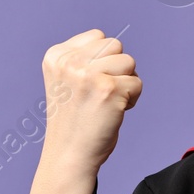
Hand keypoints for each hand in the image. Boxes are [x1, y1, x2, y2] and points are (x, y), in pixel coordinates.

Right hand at [38, 29, 141, 176]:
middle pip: (115, 45)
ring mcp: (88, 74)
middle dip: (116, 69)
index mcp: (56, 56)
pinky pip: (137, 83)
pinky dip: (133, 99)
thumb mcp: (67, 80)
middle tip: (100, 94)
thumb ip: (83, 59)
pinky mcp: (109, 89)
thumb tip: (113, 45)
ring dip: (126, 83)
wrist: (68, 156)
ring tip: (107, 103)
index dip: (102, 61)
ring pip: (129, 61)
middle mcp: (69, 62)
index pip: (98, 37)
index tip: (89, 85)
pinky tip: (114, 112)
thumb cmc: (73, 121)